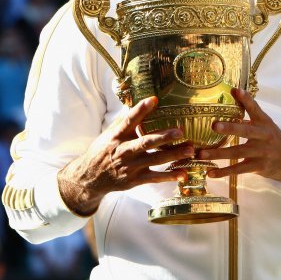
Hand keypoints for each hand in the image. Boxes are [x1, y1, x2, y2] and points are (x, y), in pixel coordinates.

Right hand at [58, 97, 193, 215]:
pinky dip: (170, 176)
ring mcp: (130, 167)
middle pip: (145, 143)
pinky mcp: (135, 180)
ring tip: (190, 150)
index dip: (140, 110)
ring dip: (173, 155)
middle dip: (163, 137)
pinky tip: (184, 173)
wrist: (89, 178)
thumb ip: (125, 120)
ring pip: (155, 160)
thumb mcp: (109, 134)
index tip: (154, 99)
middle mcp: (123, 151)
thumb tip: (139, 102)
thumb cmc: (103, 150)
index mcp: (116, 137)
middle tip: (180, 131)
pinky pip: (155, 178)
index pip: (128, 121)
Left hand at [198, 88, 280, 186]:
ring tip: (201, 154)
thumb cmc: (276, 140)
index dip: (246, 99)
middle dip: (230, 128)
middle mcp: (263, 136)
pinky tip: (210, 173)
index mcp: (264, 123)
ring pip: (237, 152)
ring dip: (218, 153)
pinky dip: (224, 172)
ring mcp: (261, 152)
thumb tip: (235, 99)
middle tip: (214, 125)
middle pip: (245, 131)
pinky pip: (238, 169)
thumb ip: (252, 116)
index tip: (235, 90)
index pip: (255, 108)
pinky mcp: (258, 166)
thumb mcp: (268, 126)